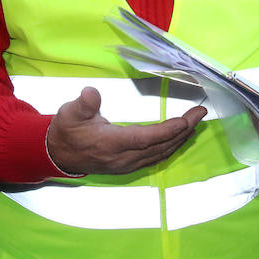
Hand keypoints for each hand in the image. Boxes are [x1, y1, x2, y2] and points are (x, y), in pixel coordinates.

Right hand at [46, 87, 203, 175]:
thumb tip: (91, 93)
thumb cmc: (67, 131)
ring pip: (162, 152)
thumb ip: (83, 104)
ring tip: (196, 122)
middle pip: (160, 145)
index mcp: (112, 144)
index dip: (167, 130)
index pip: (146, 138)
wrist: (58, 155)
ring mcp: (128, 164)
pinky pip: (157, 156)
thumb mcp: (70, 113)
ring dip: (181, 138)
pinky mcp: (130, 165)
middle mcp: (124, 157)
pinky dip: (172, 145)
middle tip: (200, 113)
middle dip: (183, 130)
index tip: (186, 120)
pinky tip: (181, 136)